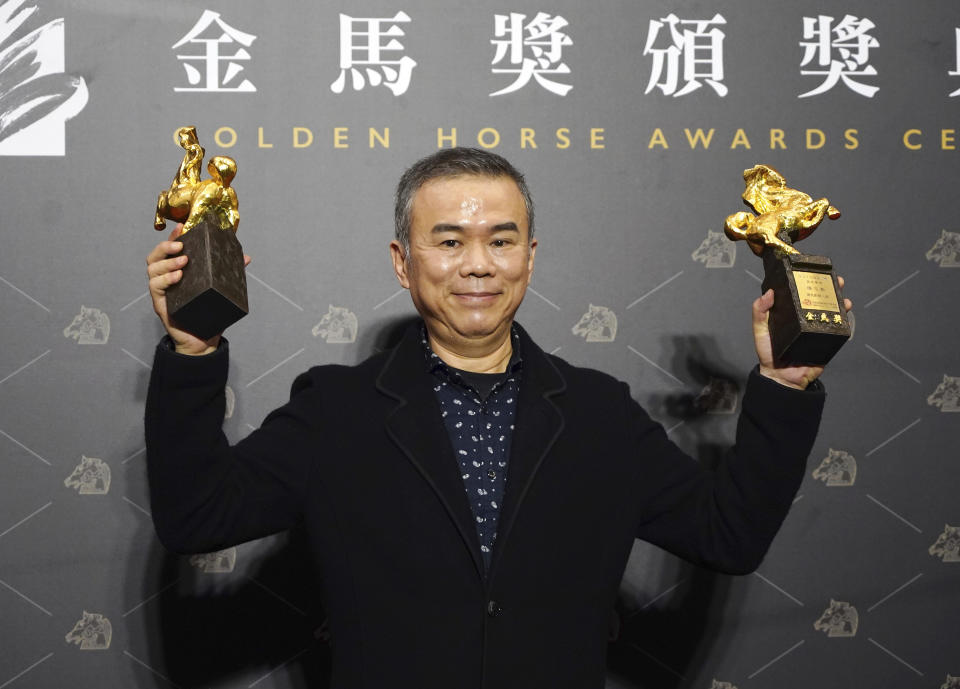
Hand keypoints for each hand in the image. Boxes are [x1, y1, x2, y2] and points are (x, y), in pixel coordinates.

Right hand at [146, 224, 250, 355]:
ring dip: (167, 262)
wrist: (203, 341)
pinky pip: (155, 287)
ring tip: (184, 260)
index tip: (182, 226)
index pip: (170, 250)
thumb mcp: (220, 289)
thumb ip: (229, 273)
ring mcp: (162, 291)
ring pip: (152, 269)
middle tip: (181, 245)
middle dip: (165, 246)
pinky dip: (165, 279)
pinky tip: (179, 277)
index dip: (173, 236)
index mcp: (177, 271)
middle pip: (155, 256)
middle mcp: (166, 279)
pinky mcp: (160, 304)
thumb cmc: (209, 312)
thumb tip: (246, 257)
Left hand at [752, 276, 851, 389]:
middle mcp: (806, 319)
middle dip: (831, 289)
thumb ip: (759, 312)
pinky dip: (845, 323)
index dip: (810, 282)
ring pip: (834, 313)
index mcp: (791, 314)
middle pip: (821, 300)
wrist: (780, 378)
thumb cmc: (768, 353)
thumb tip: (769, 293)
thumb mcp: (760, 329)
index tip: (815, 272)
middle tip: (836, 281)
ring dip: (841, 303)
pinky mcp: (826, 342)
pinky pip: (838, 331)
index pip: (802, 294)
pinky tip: (846, 315)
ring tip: (843, 298)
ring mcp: (818, 330)